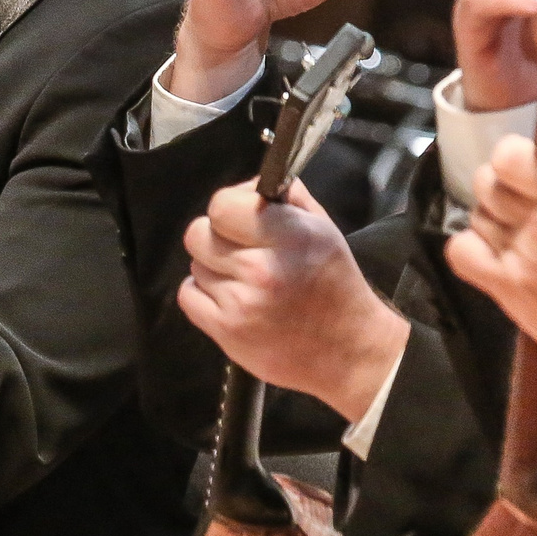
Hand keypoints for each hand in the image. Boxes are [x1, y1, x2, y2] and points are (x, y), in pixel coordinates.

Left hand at [176, 180, 410, 421]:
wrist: (347, 350)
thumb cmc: (334, 284)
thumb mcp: (323, 229)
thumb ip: (286, 198)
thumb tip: (248, 185)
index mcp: (289, 237)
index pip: (221, 206)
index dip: (228, 208)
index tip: (242, 219)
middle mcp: (262, 269)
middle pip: (198, 235)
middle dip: (216, 237)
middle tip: (240, 250)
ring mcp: (241, 304)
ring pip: (195, 265)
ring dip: (214, 268)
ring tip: (244, 280)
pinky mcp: (227, 332)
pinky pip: (188, 296)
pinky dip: (203, 294)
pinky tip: (229, 297)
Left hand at [442, 135, 536, 367]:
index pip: (506, 155)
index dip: (512, 156)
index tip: (526, 165)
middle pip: (486, 183)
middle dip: (503, 185)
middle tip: (525, 198)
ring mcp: (520, 255)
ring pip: (476, 216)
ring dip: (493, 218)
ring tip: (519, 230)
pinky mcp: (508, 288)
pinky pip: (461, 254)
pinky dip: (470, 248)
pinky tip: (495, 251)